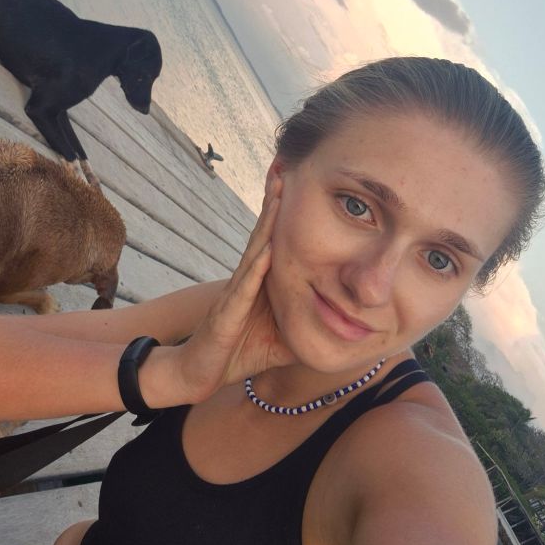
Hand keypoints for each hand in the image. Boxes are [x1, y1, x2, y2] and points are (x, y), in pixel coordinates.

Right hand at [174, 175, 295, 402]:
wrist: (198, 375)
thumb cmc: (238, 354)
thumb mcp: (283, 340)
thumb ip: (307, 326)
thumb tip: (346, 325)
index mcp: (260, 284)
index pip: (275, 242)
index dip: (285, 215)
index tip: (299, 183)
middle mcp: (246, 281)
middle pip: (263, 235)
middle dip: (274, 202)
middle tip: (284, 168)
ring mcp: (235, 294)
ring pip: (254, 252)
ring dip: (266, 224)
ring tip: (277, 194)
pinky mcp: (226, 314)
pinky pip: (243, 288)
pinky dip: (256, 268)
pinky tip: (267, 250)